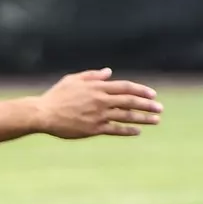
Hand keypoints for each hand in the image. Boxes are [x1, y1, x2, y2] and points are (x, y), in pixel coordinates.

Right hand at [36, 69, 161, 137]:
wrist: (43, 114)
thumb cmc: (56, 96)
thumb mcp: (72, 80)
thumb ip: (92, 75)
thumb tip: (109, 72)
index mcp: (97, 87)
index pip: (126, 87)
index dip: (142, 90)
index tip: (153, 94)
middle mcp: (101, 100)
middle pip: (131, 101)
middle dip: (148, 105)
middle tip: (160, 108)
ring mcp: (98, 115)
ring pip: (127, 116)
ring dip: (143, 118)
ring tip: (156, 120)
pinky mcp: (94, 129)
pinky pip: (115, 130)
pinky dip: (128, 130)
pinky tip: (137, 131)